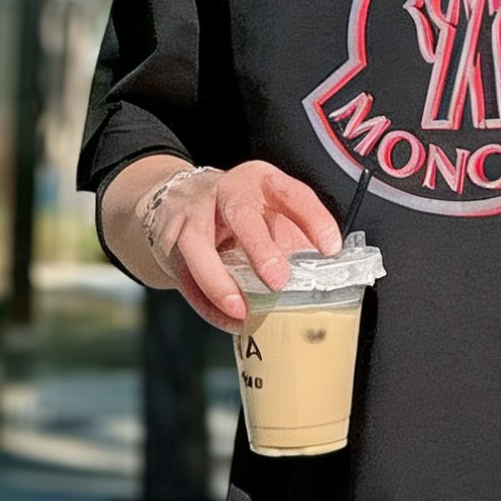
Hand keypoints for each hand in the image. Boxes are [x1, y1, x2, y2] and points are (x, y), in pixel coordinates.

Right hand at [138, 160, 342, 330]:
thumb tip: (329, 280)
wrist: (177, 200)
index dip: (313, 219)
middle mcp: (225, 192)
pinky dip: (206, 301)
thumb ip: (294, 239)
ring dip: (220, 281)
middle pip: (241, 215)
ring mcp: (192, 214)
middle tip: (278, 280)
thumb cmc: (239, 214)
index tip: (331, 249)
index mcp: (260, 181)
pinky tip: (228, 319)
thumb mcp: (268, 213)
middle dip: (259, 248)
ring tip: (241, 309)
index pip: (292, 193)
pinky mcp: (170, 240)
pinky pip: (186, 274)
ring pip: (199, 245)